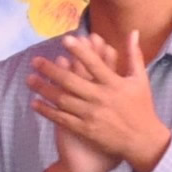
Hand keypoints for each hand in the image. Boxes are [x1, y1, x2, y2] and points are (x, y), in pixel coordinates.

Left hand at [31, 30, 171, 171]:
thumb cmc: (142, 106)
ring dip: (44, 88)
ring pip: (62, 99)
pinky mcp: (85, 129)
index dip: (80, 51)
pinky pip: (62, 118)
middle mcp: (102, 98)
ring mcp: (92, 115)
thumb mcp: (140, 80)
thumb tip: (133, 31)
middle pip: (71, 81)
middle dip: (51, 70)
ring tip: (29, 78)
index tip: (64, 39)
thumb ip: (133, 55)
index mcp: (115, 84)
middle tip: (35, 60)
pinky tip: (34, 102)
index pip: (94, 64)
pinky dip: (47, 110)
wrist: (143, 140)